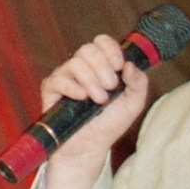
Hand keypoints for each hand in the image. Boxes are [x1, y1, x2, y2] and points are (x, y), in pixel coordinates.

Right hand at [38, 35, 154, 172]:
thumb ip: (139, 83)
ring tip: (99, 100)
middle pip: (88, 49)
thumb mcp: (133, 103)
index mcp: (101, 65)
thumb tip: (129, 65)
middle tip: (110, 88)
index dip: (110, 50)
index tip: (118, 66)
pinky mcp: (50, 90)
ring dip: (91, 81)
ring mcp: (65, 77)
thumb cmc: (110, 124)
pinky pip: (58, 79)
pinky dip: (72, 88)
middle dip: (103, 68)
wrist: (90, 146)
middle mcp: (82, 68)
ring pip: (75, 63)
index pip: (101, 42)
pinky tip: (82, 98)